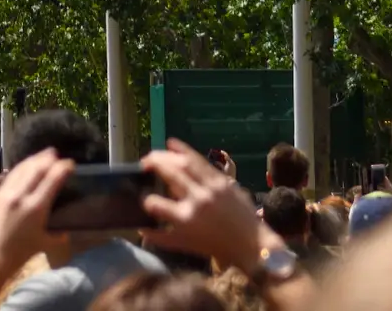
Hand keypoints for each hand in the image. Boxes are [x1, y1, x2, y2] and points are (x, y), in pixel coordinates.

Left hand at [0, 155, 66, 310]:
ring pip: (23, 168)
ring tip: (44, 155)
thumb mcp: (41, 246)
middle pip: (37, 169)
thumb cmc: (18, 255)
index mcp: (36, 208)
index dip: (63, 168)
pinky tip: (25, 166)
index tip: (71, 164)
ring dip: (34, 159)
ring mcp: (7, 193)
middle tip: (57, 154)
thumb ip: (56, 238)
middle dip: (48, 159)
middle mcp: (22, 196)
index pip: (52, 179)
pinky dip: (21, 167)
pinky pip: (11, 175)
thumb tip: (66, 234)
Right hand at [137, 147, 260, 274]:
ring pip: (184, 162)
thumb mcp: (186, 246)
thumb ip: (161, 238)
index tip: (143, 196)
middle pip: (169, 173)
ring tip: (156, 151)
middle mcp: (197, 200)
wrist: (250, 243)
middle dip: (153, 163)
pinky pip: (200, 161)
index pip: (156, 204)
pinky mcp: (222, 180)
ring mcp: (211, 187)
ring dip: (167, 153)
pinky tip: (173, 144)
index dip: (145, 199)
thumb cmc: (215, 246)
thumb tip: (140, 229)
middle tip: (144, 162)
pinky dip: (185, 150)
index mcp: (185, 219)